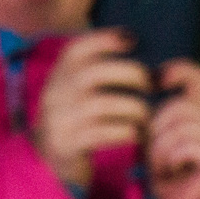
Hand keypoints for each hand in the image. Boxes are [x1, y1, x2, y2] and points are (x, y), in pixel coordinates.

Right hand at [32, 30, 150, 190]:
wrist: (48, 159)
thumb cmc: (74, 117)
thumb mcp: (73, 90)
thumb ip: (93, 70)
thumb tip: (131, 40)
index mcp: (58, 75)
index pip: (77, 49)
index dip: (105, 39)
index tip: (133, 40)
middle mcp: (55, 93)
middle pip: (94, 73)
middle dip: (130, 73)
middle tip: (151, 83)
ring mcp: (59, 119)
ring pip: (103, 104)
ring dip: (134, 107)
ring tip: (147, 114)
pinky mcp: (66, 144)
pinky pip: (102, 133)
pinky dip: (125, 131)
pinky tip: (136, 134)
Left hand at [144, 62, 199, 198]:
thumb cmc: (165, 173)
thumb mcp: (159, 134)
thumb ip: (164, 110)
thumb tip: (157, 76)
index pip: (198, 75)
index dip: (178, 69)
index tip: (157, 80)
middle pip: (180, 106)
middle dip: (156, 131)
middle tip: (154, 155)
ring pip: (180, 127)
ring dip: (160, 149)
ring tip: (161, 167)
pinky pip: (186, 145)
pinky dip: (170, 159)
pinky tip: (172, 172)